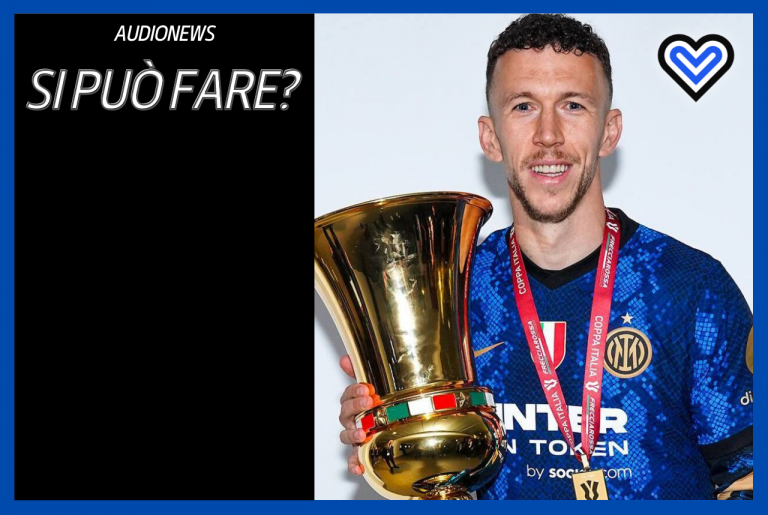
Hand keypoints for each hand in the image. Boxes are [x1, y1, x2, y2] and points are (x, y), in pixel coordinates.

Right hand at [338, 355, 375, 475]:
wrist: (391, 425)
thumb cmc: (378, 407)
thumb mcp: (372, 387)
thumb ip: (359, 372)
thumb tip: (345, 359)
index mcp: (354, 404)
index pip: (347, 396)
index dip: (354, 391)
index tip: (365, 387)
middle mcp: (352, 420)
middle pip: (346, 414)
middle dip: (356, 407)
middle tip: (369, 402)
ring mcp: (356, 436)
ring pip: (346, 436)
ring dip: (353, 435)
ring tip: (362, 433)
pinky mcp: (361, 452)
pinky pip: (354, 459)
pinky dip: (354, 464)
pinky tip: (359, 466)